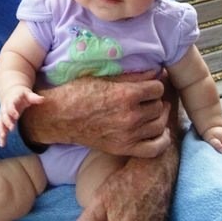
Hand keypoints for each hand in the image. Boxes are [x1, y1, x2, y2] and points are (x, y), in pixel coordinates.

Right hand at [0, 86, 43, 146]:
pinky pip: (0, 128)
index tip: (16, 116)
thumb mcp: (28, 93)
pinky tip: (2, 144)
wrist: (12, 92)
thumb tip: (43, 99)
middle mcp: (5, 107)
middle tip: (12, 128)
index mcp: (11, 100)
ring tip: (3, 137)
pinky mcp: (3, 120)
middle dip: (7, 121)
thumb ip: (34, 97)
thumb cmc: (22, 94)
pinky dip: (1, 136)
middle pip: (3, 115)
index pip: (10, 105)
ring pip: (0, 122)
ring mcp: (3, 114)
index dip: (12, 110)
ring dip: (1, 129)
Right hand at [21, 71, 173, 157]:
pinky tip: (159, 131)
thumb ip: (134, 75)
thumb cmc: (78, 92)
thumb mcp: (104, 77)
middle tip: (147, 98)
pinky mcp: (123, 148)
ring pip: (159, 125)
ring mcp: (128, 135)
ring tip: (151, 111)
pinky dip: (162, 140)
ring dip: (158, 117)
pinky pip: (155, 148)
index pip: (158, 88)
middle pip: (159, 106)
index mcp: (126, 95)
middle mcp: (130, 116)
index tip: (147, 86)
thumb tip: (159, 72)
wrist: (59, 117)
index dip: (153, 85)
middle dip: (155, 100)